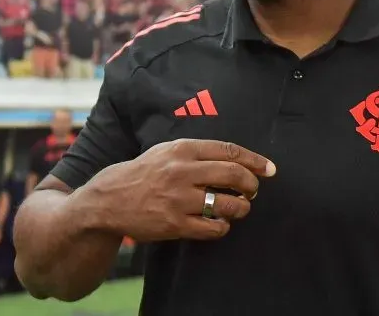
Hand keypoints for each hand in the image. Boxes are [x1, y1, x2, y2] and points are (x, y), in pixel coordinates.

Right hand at [83, 139, 275, 243]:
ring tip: (239, 208)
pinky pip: (213, 228)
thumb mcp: (164, 152)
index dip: (254, 160)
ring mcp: (178, 199)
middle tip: (253, 190)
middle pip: (233, 175)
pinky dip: (223, 227)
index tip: (269, 169)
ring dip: (241, 208)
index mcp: (181, 149)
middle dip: (251, 184)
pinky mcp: (174, 224)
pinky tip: (219, 223)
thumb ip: (194, 152)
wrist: (108, 200)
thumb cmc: (141, 174)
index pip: (228, 151)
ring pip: (227, 204)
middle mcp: (181, 172)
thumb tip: (233, 158)